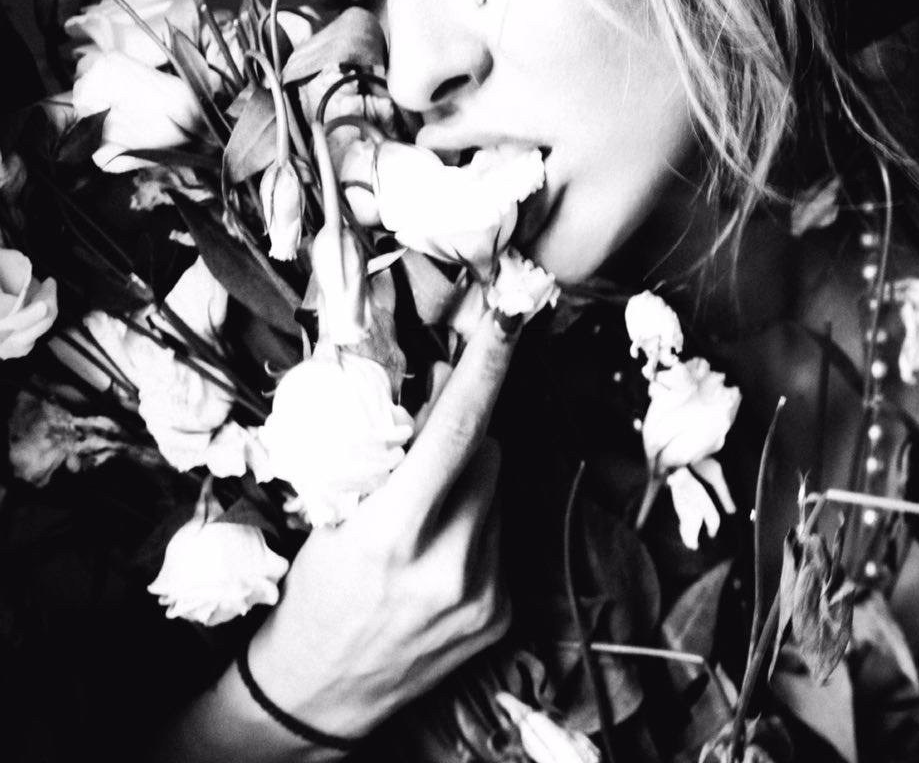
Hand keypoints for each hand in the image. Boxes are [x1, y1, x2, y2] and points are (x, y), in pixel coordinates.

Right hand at [246, 314, 514, 740]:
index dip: (487, 367)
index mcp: (393, 533)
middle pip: (490, 453)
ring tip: (425, 519)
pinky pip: (504, 535)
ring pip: (499, 492)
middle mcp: (449, 565)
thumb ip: (393, 457)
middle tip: (427, 449)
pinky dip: (477, 528)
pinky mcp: (501, 615)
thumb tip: (443, 386)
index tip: (510, 317)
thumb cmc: (314, 592)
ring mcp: (482, 594)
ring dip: (471, 485)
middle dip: (466, 436)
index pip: (457, 430)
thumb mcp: (338, 516)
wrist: (318, 695)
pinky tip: (439, 556)